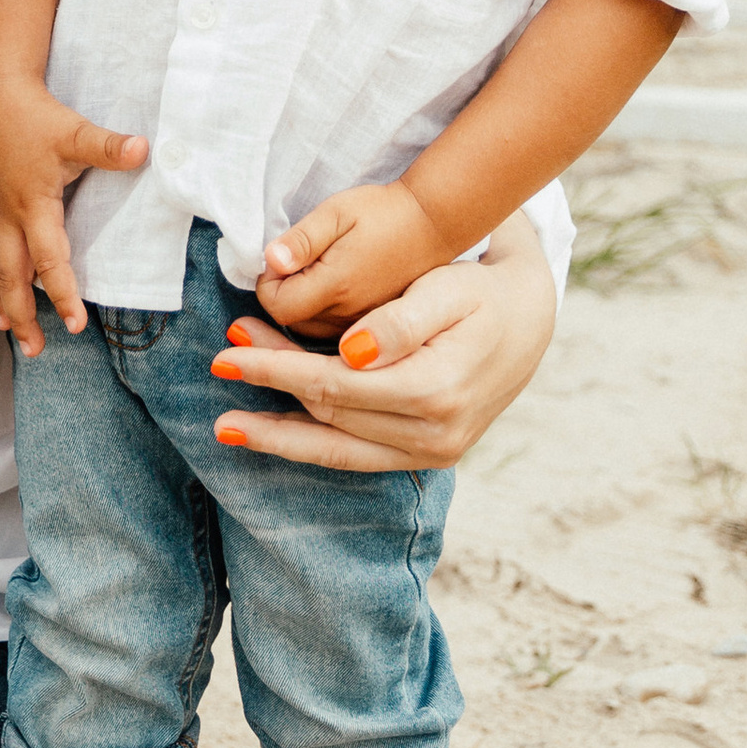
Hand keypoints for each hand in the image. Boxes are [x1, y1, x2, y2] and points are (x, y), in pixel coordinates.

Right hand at [0, 72, 147, 353]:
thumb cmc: (32, 112)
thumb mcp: (73, 132)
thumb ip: (109, 148)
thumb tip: (146, 150)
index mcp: (32, 206)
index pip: (51, 261)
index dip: (64, 294)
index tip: (77, 325)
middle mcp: (8, 216)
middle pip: (12, 279)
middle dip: (22, 317)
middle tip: (36, 351)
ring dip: (5, 302)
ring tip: (10, 332)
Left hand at [206, 214, 557, 472]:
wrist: (527, 320)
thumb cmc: (477, 293)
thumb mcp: (445, 290)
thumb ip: (400, 321)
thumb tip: (351, 351)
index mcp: (436, 391)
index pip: (335, 385)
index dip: (277, 368)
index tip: (230, 347)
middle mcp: (435, 436)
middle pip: (329, 414)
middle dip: (270, 389)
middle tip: (220, 363)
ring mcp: (433, 453)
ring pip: (337, 448)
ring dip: (279, 432)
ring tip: (228, 424)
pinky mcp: (428, 457)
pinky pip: (357, 457)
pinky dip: (311, 446)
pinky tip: (273, 436)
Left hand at [256, 179, 454, 331]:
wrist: (434, 222)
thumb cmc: (383, 212)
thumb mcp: (336, 212)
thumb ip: (301, 240)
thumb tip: (271, 260)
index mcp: (336, 285)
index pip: (277, 305)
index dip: (269, 282)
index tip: (283, 259)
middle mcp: (350, 314)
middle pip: (290, 324)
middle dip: (283, 297)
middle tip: (297, 263)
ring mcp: (365, 324)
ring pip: (311, 333)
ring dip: (302, 309)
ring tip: (317, 273)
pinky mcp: (376, 326)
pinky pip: (335, 334)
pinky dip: (323, 317)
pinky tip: (333, 290)